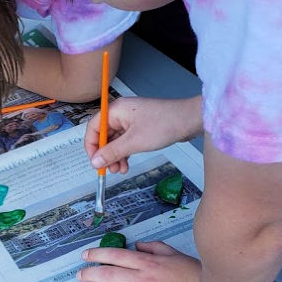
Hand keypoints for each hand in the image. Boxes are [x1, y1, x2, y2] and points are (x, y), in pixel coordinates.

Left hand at [78, 241, 211, 281]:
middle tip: (79, 275)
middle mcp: (143, 279)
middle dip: (90, 273)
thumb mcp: (175, 254)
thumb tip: (138, 245)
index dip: (98, 254)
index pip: (116, 256)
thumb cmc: (196, 275)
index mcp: (148, 263)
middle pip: (109, 274)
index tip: (86, 255)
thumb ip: (155, 248)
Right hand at [85, 95, 202, 173]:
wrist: (190, 120)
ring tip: (120, 170)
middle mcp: (121, 114)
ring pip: (115, 141)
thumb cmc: (164, 124)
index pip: (93, 128)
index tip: (95, 162)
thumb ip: (112, 152)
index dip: (91, 146)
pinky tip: (127, 164)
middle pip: (103, 135)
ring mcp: (131, 120)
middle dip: (105, 154)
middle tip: (109, 169)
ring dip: (115, 156)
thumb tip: (95, 162)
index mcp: (116, 111)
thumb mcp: (134, 142)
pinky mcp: (140, 127)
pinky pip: (126, 141)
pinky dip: (124, 153)